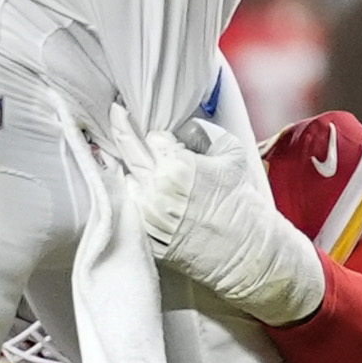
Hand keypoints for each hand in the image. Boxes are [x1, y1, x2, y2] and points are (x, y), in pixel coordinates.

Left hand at [106, 110, 324, 324]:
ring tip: (159, 179)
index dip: (164, 139)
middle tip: (116, 111)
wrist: (245, 251)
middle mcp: (157, 190)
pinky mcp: (147, 236)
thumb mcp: (233, 155)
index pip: (153, 138)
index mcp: (177, 166)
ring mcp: (148, 215)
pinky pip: (133, 209)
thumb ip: (205, 132)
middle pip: (129, 150)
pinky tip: (159, 201)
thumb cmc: (241, 203)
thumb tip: (184, 129)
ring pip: (129, 181)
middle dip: (121, 127)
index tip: (170, 142)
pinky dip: (141, 200)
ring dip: (139, 175)